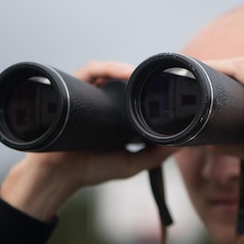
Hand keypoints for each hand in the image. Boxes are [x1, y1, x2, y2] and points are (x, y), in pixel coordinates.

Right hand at [0, 61, 173, 220]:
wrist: (58, 176)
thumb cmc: (91, 170)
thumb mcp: (132, 164)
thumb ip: (156, 155)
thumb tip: (184, 144)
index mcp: (115, 115)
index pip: (133, 93)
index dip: (148, 87)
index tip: (168, 87)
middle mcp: (100, 101)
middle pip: (120, 79)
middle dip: (138, 75)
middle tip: (158, 78)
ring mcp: (85, 95)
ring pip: (107, 71)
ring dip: (124, 68)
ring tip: (140, 74)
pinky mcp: (71, 90)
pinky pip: (89, 71)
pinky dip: (106, 67)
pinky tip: (123, 73)